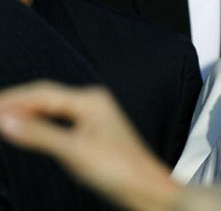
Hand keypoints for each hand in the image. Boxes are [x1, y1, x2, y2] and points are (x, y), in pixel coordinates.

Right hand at [0, 81, 179, 210]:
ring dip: (25, 112)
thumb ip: (39, 134)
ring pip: (50, 108)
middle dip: (15, 103)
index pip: (41, 93)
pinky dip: (37, 123)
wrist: (146, 188)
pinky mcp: (91, 131)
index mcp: (90, 101)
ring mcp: (93, 116)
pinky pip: (57, 120)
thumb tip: (6, 120)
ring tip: (2, 118)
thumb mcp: (73, 151)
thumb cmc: (120, 170)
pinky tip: (27, 129)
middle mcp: (92, 103)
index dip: (11, 99)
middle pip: (45, 97)